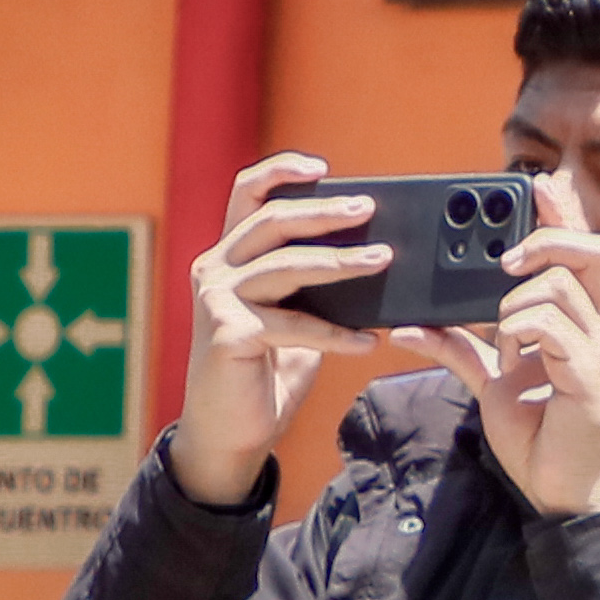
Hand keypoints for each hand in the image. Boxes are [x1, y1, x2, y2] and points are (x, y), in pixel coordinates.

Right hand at [170, 149, 396, 506]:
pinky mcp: (229, 336)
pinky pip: (295, 326)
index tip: (322, 166)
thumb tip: (372, 259)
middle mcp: (216, 270)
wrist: (229, 432)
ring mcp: (217, 301)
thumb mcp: (292, 318)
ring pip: (285, 266)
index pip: (247, 196)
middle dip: (324, 211)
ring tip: (383, 261)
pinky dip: (337, 334)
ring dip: (340, 263)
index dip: (280, 172)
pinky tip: (368, 343)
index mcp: (229, 257)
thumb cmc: (264, 372)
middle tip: (369, 208)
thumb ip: (314, 288)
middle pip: (272, 221)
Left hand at [387, 170, 599, 517]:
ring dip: (517, 304)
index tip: (537, 184)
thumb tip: (413, 325)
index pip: (586, 252)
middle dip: (547, 239)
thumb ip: (462, 349)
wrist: (565, 494)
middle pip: (595, 251)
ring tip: (506, 339)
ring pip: (562, 287)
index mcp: (587, 323)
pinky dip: (522, 331)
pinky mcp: (589, 378)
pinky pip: (554, 328)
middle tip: (505, 261)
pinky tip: (513, 355)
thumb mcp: (493, 384)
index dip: (565, 213)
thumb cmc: (541, 437)